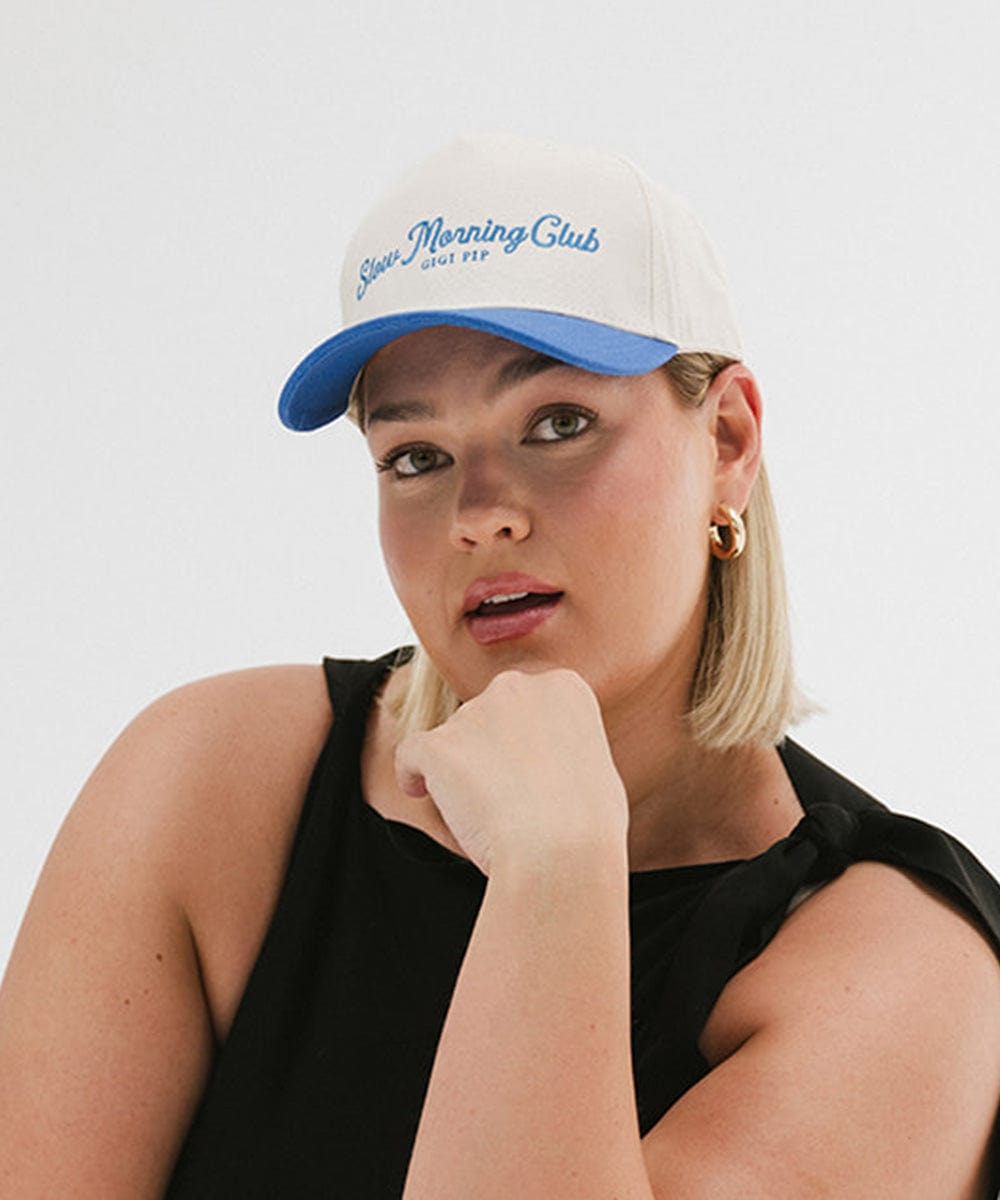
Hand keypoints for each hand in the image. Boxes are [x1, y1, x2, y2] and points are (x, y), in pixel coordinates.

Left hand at [394, 668, 628, 874]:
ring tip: (481, 814)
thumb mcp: (596, 767)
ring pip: (453, 739)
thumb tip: (544, 761)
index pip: (527, 705)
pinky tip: (420, 794)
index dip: (523, 742)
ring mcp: (475, 712)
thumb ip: (563, 747)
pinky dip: (413, 774)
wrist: (562, 851)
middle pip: (486, 716)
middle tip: (503, 795)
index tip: (526, 772)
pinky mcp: (439, 744)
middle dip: (489, 750)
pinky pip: (411, 753)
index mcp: (562, 687)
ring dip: (459, 770)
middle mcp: (517, 688)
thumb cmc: (589, 824)